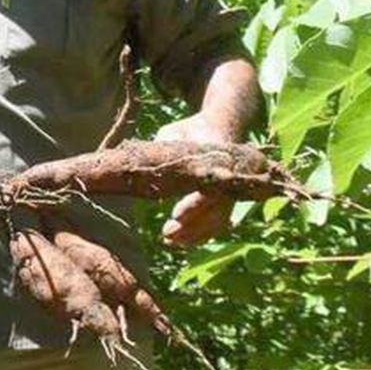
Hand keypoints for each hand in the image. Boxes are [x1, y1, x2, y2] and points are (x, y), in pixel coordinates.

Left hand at [154, 113, 234, 246]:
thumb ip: (164, 148)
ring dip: (196, 235)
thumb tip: (141, 162)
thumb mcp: (174, 133)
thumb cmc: (190, 131)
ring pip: (218, 222)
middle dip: (192, 227)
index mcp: (217, 163)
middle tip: (167, 235)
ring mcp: (229, 193)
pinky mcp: (225, 202)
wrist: (219, 127)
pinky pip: (218, 223)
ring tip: (170, 242)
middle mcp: (228, 181)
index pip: (208, 190)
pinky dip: (201, 234)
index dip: (193, 206)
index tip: (175, 215)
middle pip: (216, 212)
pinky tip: (181, 242)